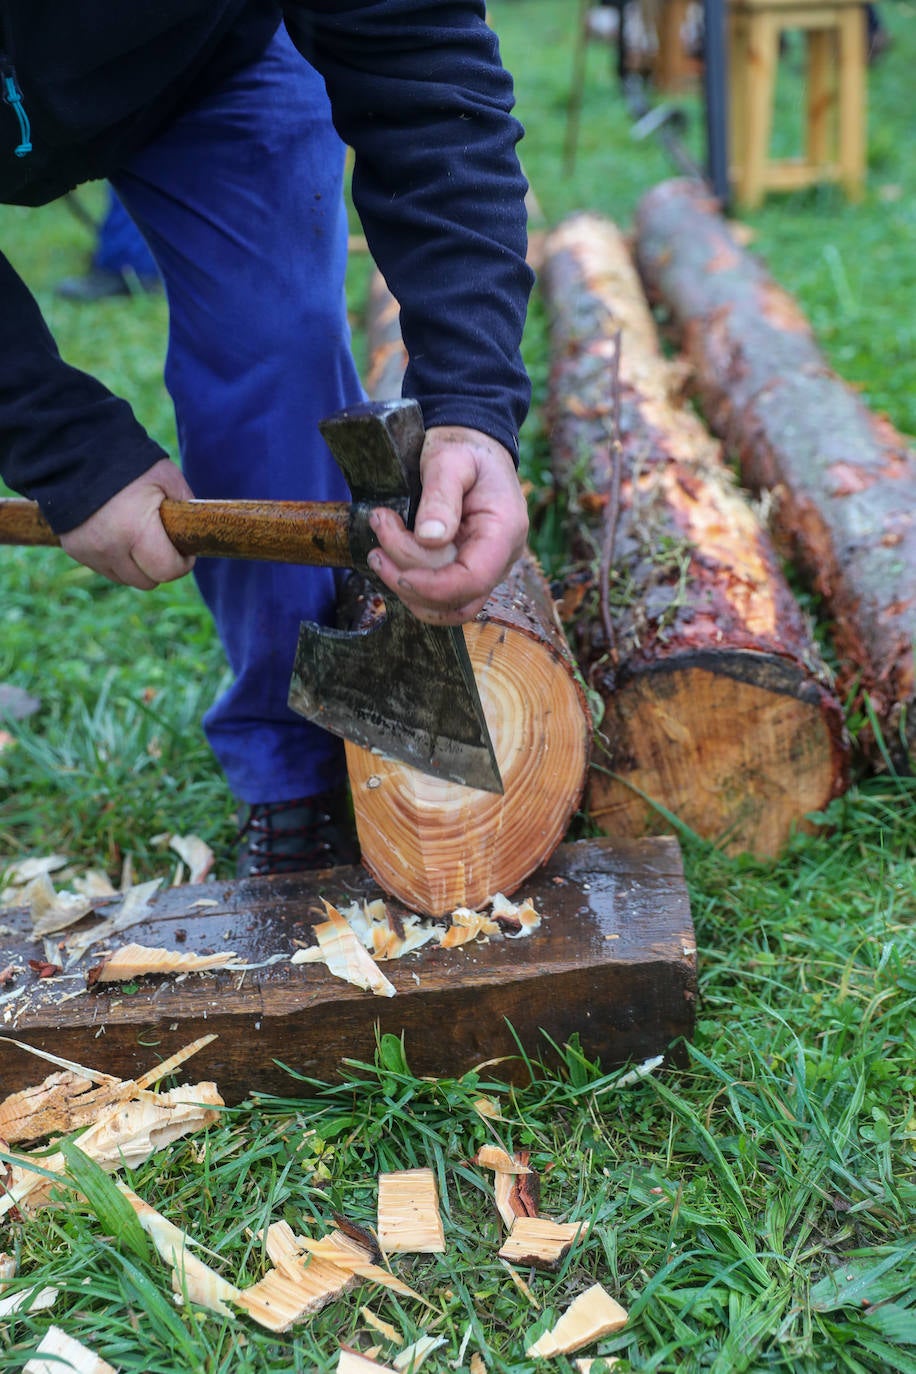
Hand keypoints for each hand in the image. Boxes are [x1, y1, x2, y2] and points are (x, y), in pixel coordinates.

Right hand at [59, 459, 195, 589]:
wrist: (75, 453)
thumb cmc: (128, 463)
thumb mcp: (166, 477)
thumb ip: (185, 505)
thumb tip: (195, 531)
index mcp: (134, 531)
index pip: (166, 571)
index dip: (182, 564)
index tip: (185, 550)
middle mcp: (109, 548)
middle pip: (147, 581)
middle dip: (160, 566)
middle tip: (164, 543)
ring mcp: (88, 552)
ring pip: (126, 578)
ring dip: (137, 566)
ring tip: (139, 537)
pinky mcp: (75, 550)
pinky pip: (106, 569)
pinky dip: (117, 559)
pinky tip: (119, 535)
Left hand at [366, 425, 528, 623]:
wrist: (472, 445)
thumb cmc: (463, 448)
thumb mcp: (450, 459)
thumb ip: (441, 495)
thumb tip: (430, 538)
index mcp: (503, 531)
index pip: (474, 579)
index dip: (434, 586)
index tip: (399, 571)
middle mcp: (499, 558)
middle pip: (456, 598)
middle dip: (410, 578)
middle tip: (379, 528)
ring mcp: (483, 568)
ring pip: (445, 606)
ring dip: (405, 587)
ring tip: (376, 550)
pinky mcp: (463, 570)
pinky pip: (439, 596)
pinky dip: (410, 586)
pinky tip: (389, 558)